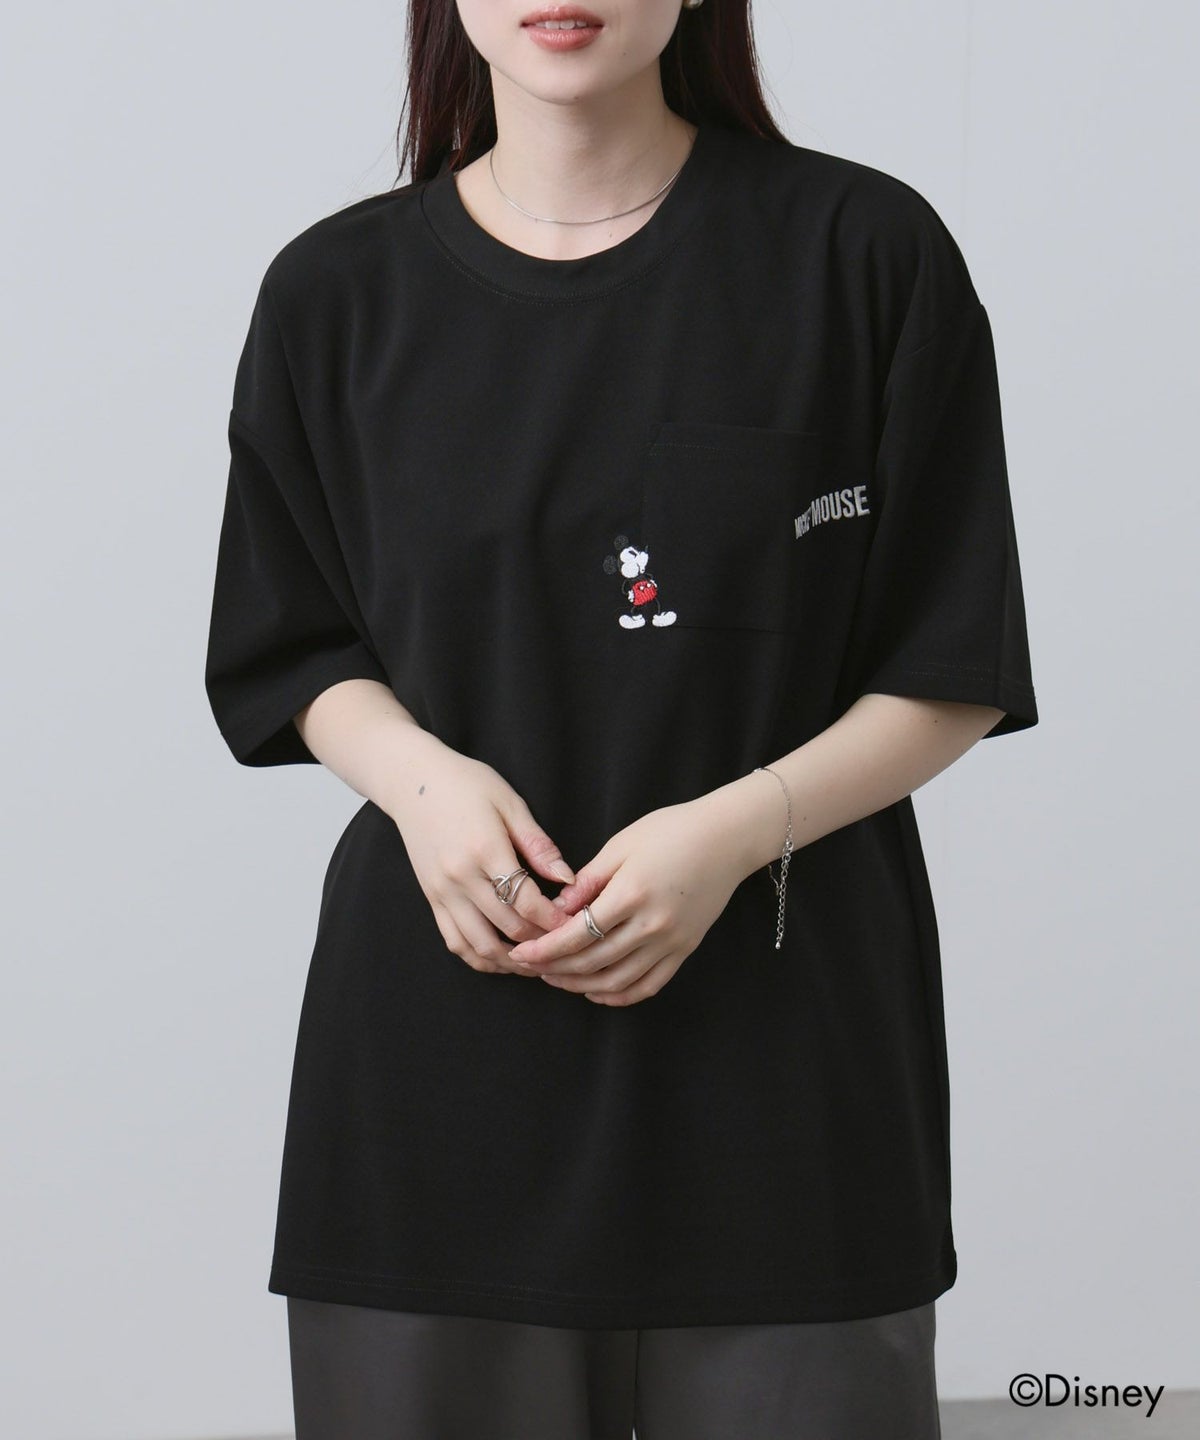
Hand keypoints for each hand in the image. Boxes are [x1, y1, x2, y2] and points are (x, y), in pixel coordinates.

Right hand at [386, 732, 576, 975]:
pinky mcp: (431, 898)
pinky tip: (502, 958)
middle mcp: (460, 877)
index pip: (526, 901)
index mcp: (484, 850)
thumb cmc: (467, 784)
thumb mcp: (510, 804)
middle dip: (541, 942)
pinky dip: (479, 957)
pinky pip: (454, 941)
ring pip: (479, 945)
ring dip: (511, 961)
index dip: (554, 920)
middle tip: (565, 946)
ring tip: (537, 962)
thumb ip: (539, 845)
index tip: (575, 925)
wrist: (413, 780)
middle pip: (507, 927)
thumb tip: (568, 878)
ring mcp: (441, 891)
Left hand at [505, 797, 747, 1004]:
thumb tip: (556, 910)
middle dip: (555, 969)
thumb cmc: (672, 831)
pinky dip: (620, 995)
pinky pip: (648, 985)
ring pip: (617, 980)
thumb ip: (587, 881)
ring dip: (581, 985)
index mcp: (630, 895)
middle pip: (593, 962)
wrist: (727, 838)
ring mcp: (671, 942)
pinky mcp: (685, 950)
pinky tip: (597, 991)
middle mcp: (651, 925)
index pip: (577, 935)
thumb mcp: (621, 845)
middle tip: (530, 968)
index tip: (521, 953)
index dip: (545, 949)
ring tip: (557, 979)